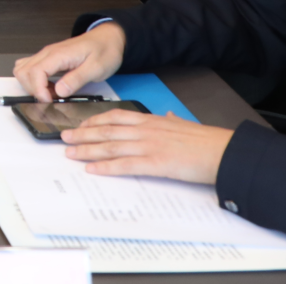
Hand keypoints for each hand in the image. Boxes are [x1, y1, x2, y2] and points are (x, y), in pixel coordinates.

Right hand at [11, 23, 125, 102]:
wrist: (108, 38)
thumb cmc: (104, 51)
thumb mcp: (96, 68)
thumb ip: (77, 79)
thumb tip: (59, 92)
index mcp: (59, 54)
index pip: (35, 72)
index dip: (38, 90)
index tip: (49, 102)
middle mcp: (48, 53)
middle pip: (24, 71)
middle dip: (33, 89)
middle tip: (50, 99)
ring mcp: (47, 54)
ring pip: (23, 69)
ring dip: (32, 85)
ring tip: (50, 94)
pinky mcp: (49, 58)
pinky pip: (31, 68)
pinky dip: (35, 80)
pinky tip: (50, 87)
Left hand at [61, 110, 233, 184]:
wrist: (221, 151)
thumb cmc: (205, 140)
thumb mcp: (184, 123)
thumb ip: (172, 120)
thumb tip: (167, 116)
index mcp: (151, 120)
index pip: (115, 117)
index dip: (94, 121)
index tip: (81, 124)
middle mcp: (145, 130)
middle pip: (106, 131)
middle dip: (82, 134)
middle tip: (64, 138)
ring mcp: (149, 146)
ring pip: (110, 146)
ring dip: (87, 150)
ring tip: (70, 153)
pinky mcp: (155, 163)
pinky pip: (125, 165)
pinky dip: (106, 166)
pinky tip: (92, 168)